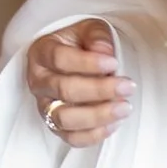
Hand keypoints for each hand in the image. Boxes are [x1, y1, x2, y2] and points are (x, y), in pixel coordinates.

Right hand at [26, 18, 134, 147]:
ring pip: (64, 118)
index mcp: (42, 52)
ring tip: (124, 108)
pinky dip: (94, 135)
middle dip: (100, 90)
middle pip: (64, 90)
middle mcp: (39, 81)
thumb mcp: (90, 30)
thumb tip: (105, 52)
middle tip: (127, 86)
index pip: (60, 59)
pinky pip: (70, 138)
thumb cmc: (82, 44)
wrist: (74, 59)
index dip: (88, 63)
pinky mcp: (55, 126)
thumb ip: (97, 36)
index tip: (114, 62)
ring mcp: (44, 106)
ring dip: (97, 116)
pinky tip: (115, 123)